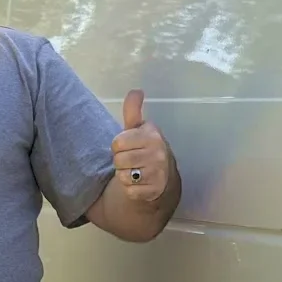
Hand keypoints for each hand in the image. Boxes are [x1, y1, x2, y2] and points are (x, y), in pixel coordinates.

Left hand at [111, 90, 169, 205]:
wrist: (163, 177)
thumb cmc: (145, 149)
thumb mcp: (139, 128)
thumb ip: (133, 110)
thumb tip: (136, 91)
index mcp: (152, 135)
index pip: (117, 143)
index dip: (118, 146)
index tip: (128, 147)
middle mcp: (158, 153)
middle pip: (118, 160)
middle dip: (121, 162)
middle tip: (131, 161)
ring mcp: (158, 173)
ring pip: (123, 176)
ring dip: (125, 176)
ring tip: (135, 171)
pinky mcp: (154, 191)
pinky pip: (129, 191)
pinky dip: (131, 189)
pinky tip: (139, 184)